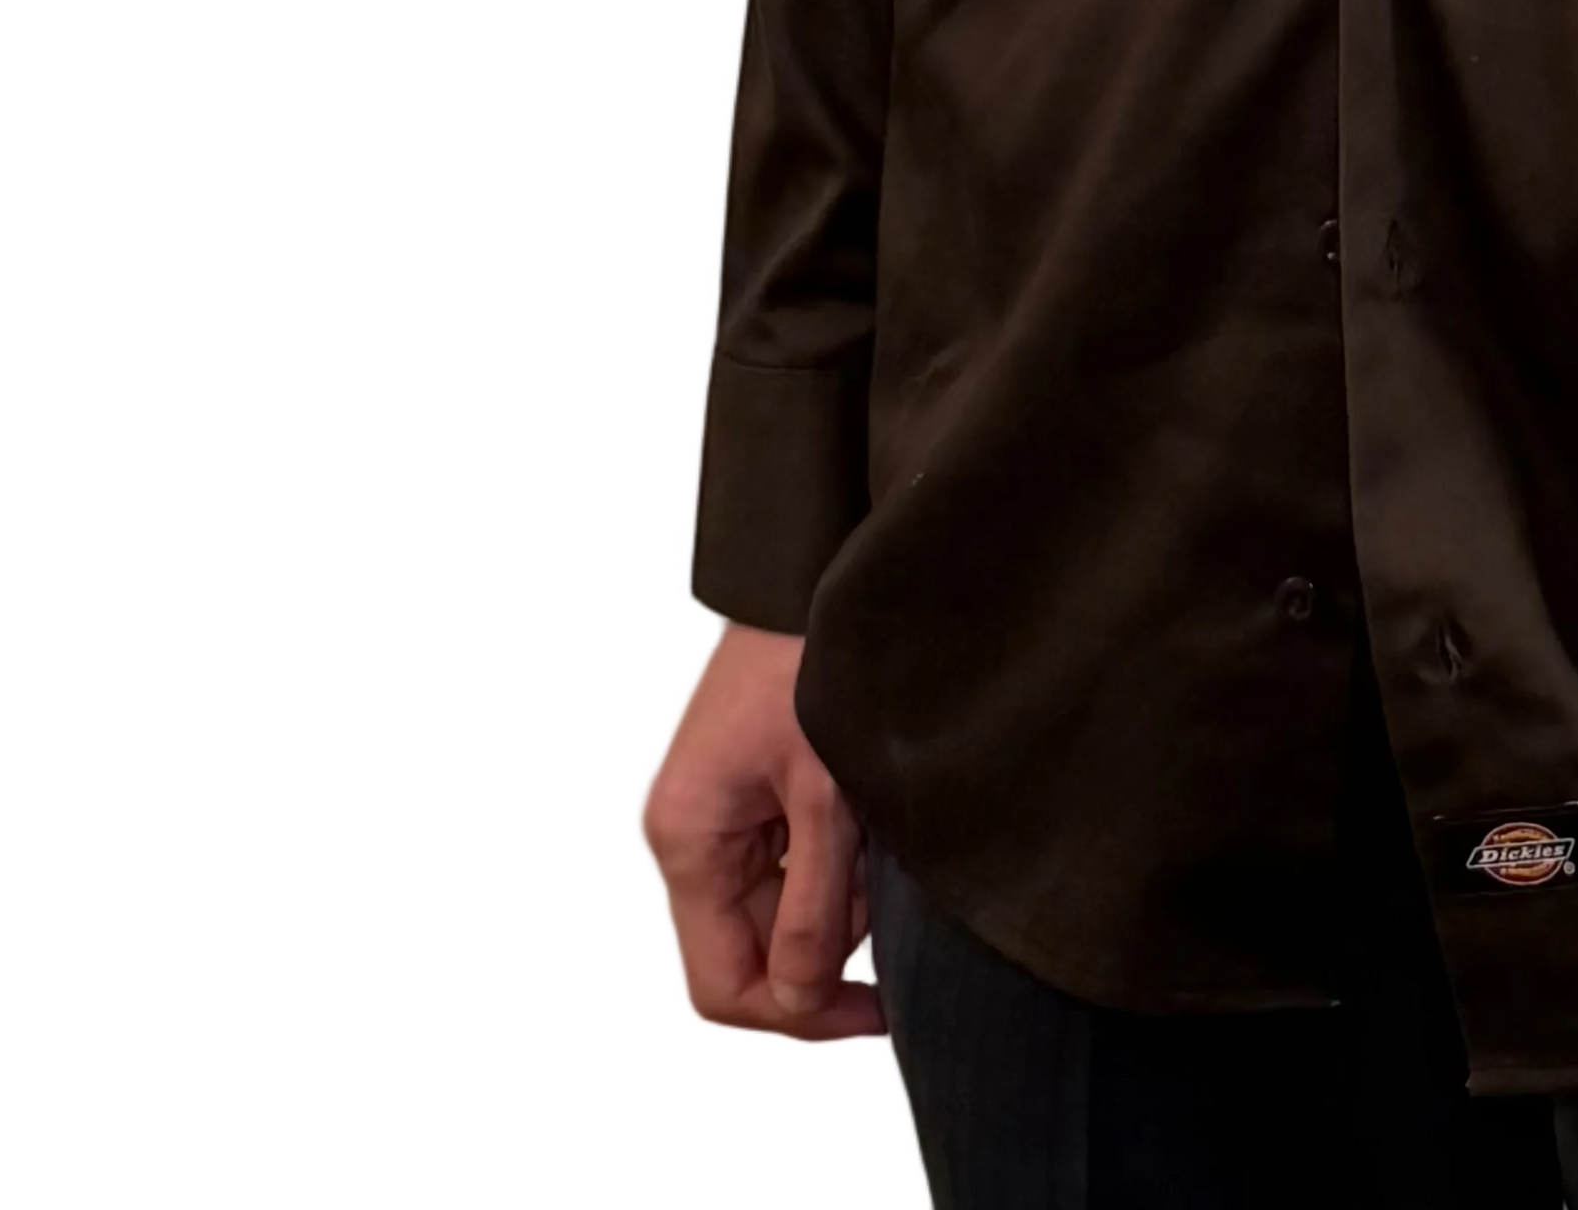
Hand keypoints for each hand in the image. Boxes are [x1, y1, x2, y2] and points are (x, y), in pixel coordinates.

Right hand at [643, 621, 886, 1038]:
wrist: (811, 565)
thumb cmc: (812, 661)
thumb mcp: (825, 794)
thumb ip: (815, 905)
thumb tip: (802, 1000)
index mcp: (690, 839)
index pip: (724, 984)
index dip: (797, 1013)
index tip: (873, 1009)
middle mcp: (692, 833)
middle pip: (755, 946)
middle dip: (830, 938)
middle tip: (887, 887)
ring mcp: (719, 810)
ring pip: (780, 905)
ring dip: (839, 893)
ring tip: (880, 828)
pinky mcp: (750, 787)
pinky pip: (790, 858)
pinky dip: (836, 855)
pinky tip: (869, 812)